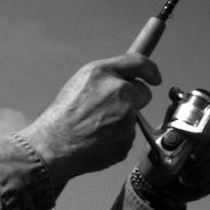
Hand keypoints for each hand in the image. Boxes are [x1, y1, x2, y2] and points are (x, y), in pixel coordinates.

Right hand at [16, 53, 161, 185]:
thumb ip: (107, 77)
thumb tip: (128, 80)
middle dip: (133, 100)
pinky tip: (98, 139)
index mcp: (104, 74)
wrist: (54, 146)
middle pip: (143, 93)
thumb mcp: (80, 82)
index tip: (154, 77)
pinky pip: (127, 136)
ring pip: (133, 117)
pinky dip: (116, 138)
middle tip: (110, 110)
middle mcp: (119, 91)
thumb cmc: (62, 116)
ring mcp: (125, 116)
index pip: (138, 63)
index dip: (150, 70)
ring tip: (96, 127)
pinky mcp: (127, 138)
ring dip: (121, 122)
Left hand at [133, 128, 209, 207]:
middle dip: (196, 159)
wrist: (161, 185)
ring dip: (202, 172)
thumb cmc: (158, 161)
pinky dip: (207, 182)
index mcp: (195, 127)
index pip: (207, 122)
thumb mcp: (156, 144)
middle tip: (179, 169)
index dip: (200, 134)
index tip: (190, 145)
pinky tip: (192, 183)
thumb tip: (172, 105)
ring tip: (183, 178)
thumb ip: (167, 128)